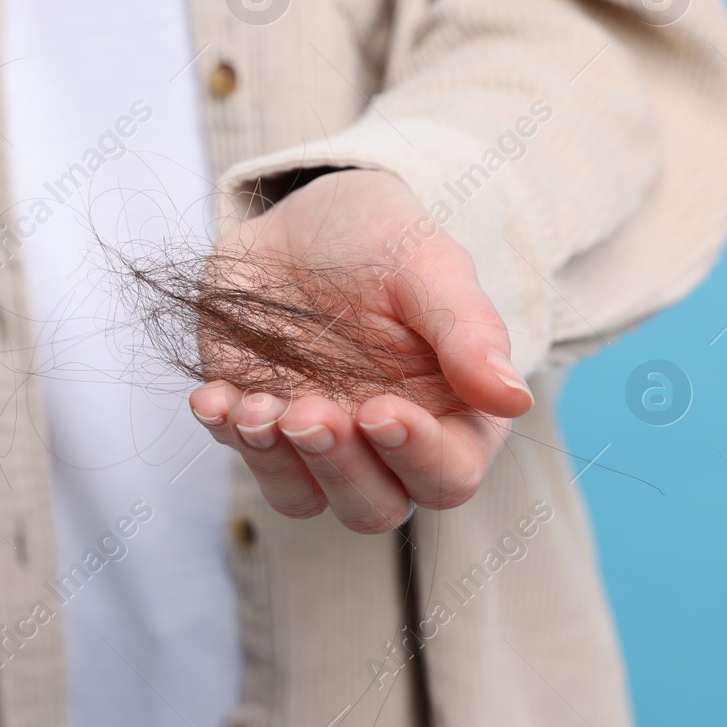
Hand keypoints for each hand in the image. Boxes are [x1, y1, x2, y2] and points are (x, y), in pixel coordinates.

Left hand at [189, 169, 532, 532]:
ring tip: (256, 408)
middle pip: (373, 507)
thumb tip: (512, 398)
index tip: (381, 411)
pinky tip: (214, 396)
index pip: (448, 476)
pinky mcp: (256, 421)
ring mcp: (316, 439)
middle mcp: (383, 445)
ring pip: (303, 499)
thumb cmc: (382, 241)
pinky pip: (242, 454)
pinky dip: (226, 432)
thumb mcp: (430, 265)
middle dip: (338, 467)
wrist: (301, 220)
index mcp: (450, 417)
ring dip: (276, 462)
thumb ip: (468, 330)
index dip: (418, 458)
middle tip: (309, 412)